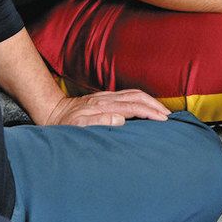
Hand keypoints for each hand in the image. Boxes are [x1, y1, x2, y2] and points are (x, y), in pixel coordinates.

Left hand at [41, 88, 169, 125]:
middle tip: (169, 116)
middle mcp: (108, 99)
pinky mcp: (105, 97)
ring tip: (162, 110)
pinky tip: (145, 105)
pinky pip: (128, 94)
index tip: (163, 120)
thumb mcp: (78, 127)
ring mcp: (107, 96)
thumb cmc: (64, 124)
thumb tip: (121, 120)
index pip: (134, 107)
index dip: (151, 113)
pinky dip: (142, 98)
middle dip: (156, 105)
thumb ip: (99, 122)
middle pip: (138, 97)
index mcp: (105, 107)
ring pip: (135, 93)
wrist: (52, 111)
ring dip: (151, 100)